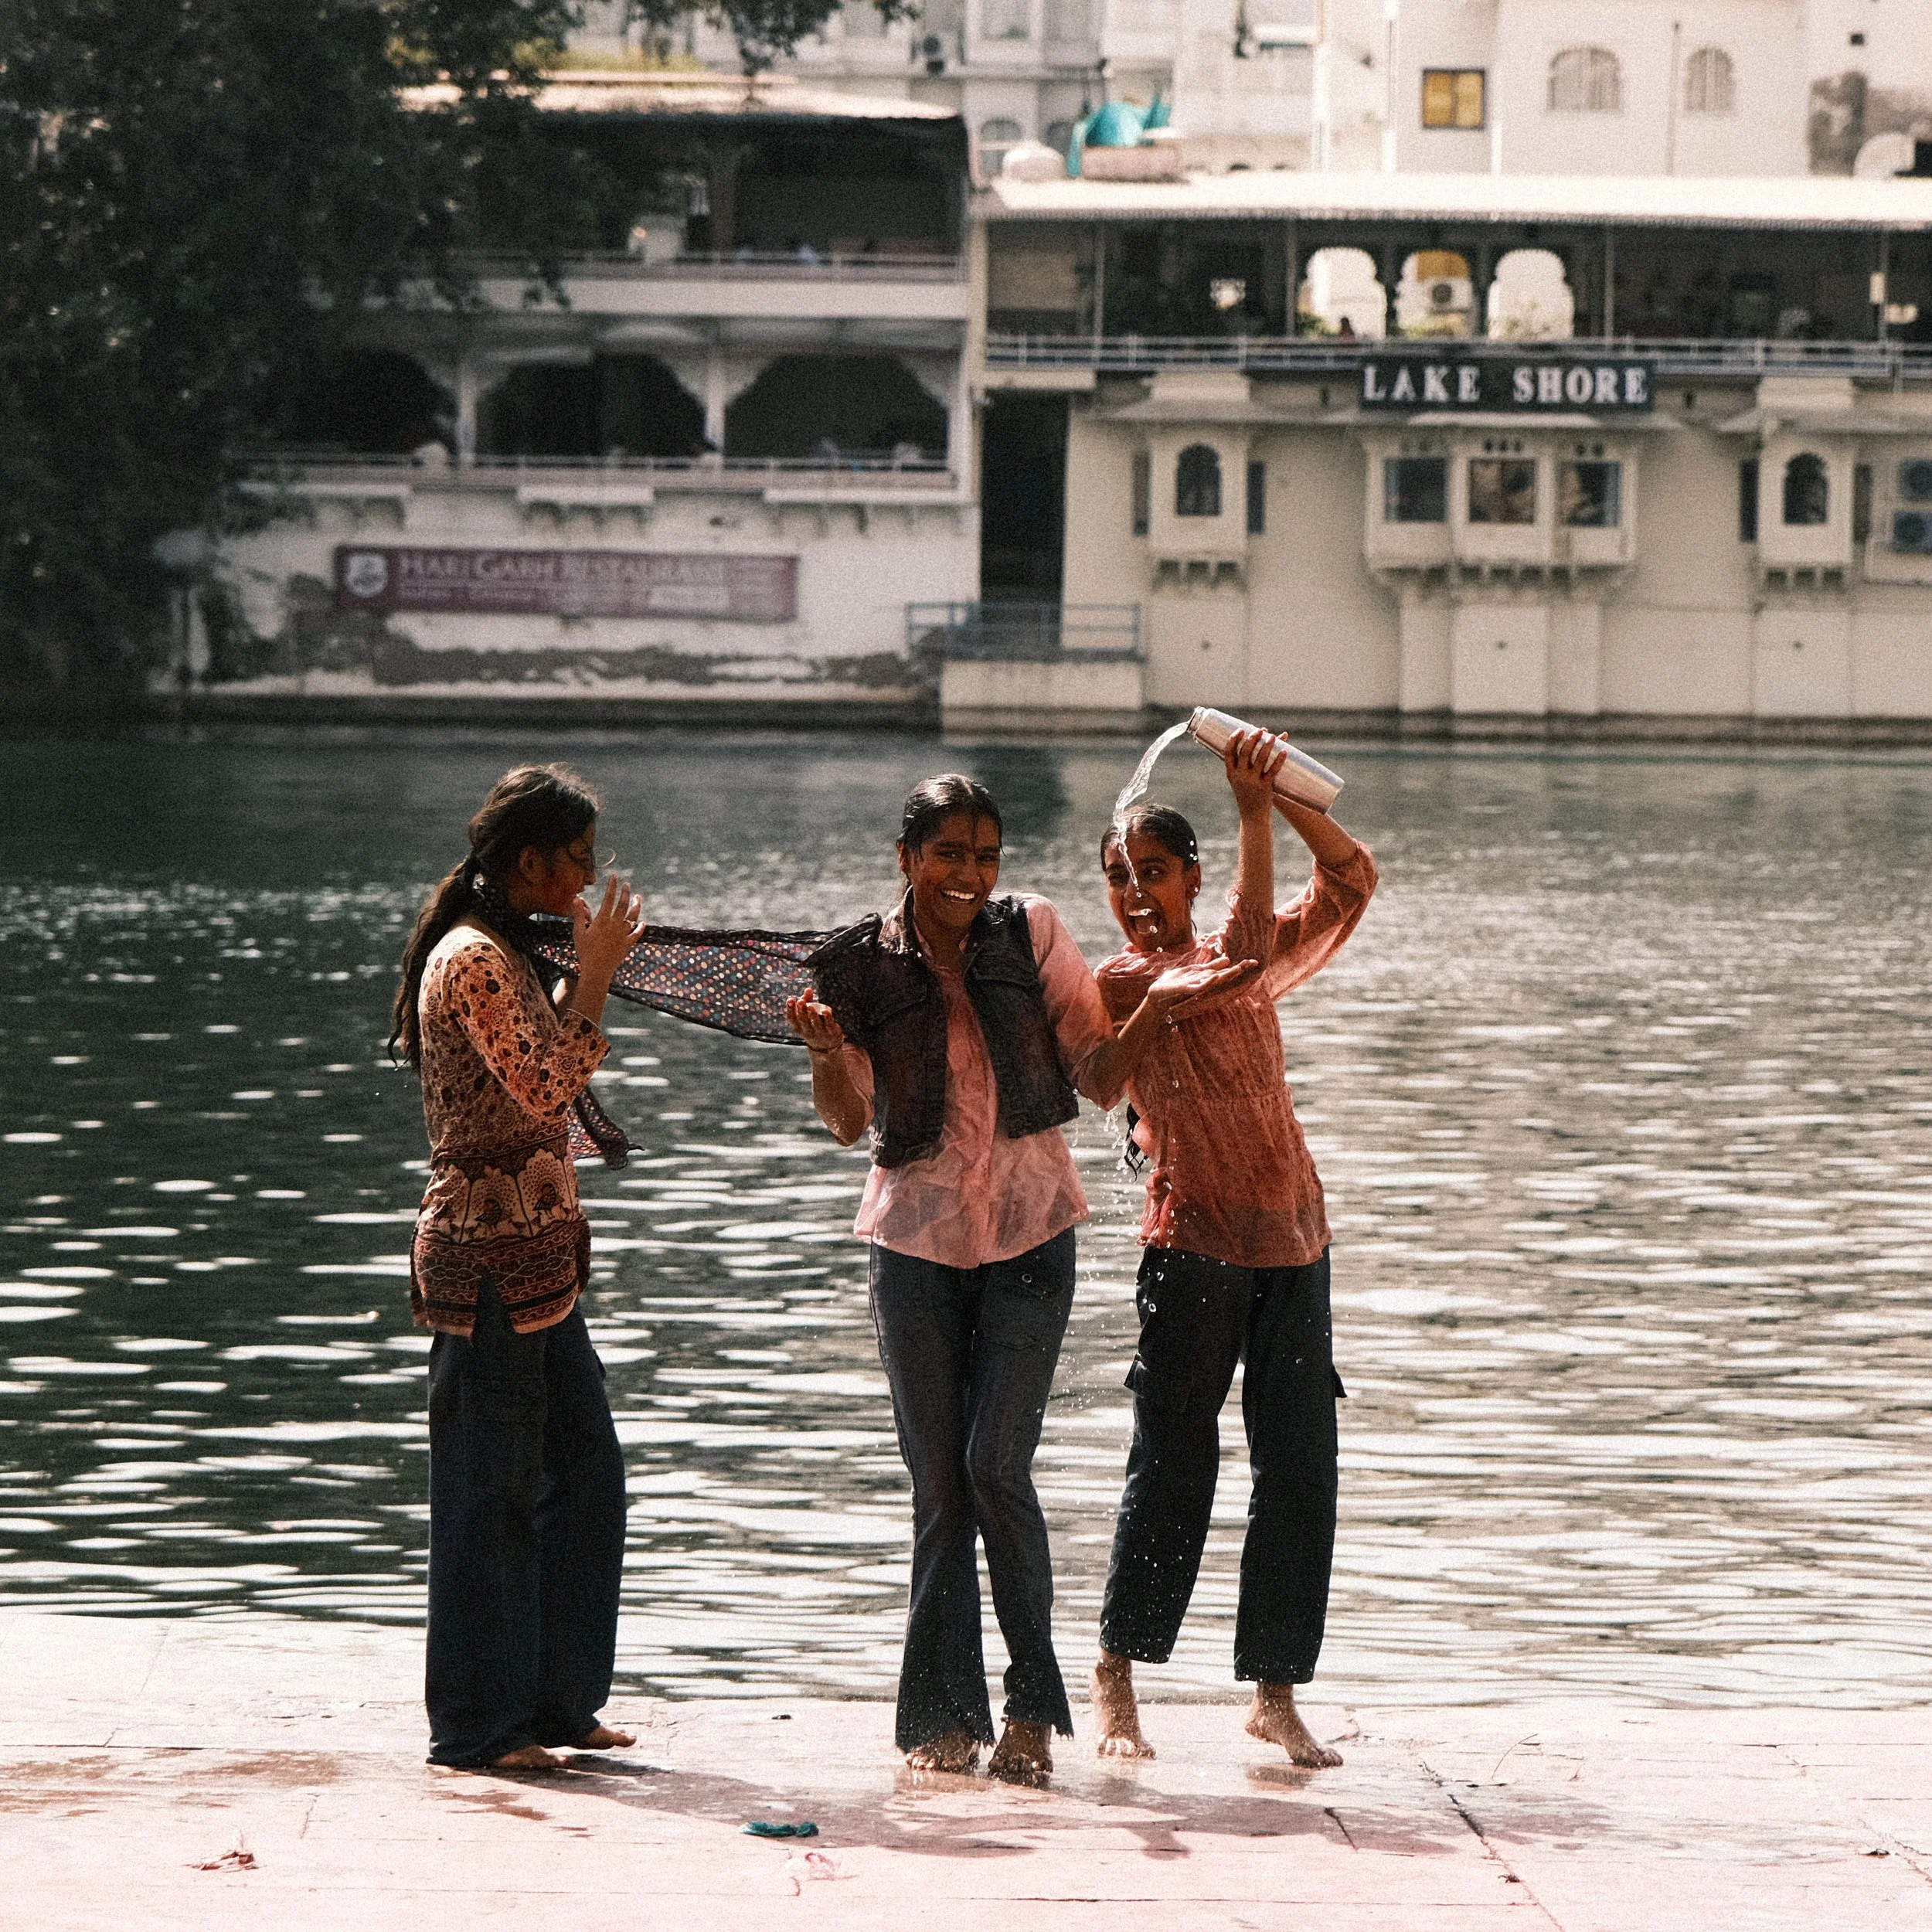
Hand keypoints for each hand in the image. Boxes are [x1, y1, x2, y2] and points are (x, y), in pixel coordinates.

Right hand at [571, 875, 645, 985]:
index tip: (614, 876)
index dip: (612, 886)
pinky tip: (642, 922)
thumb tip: (576, 898)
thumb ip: (579, 914)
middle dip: (626, 892)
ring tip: (638, 897)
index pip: (609, 899)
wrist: (596, 970)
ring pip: (633, 917)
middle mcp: (614, 926)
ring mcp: (622, 935)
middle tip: (627, 884)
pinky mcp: (627, 944)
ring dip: (637, 906)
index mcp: (602, 921)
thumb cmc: (584, 951)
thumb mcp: (578, 932)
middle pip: (623, 905)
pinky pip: (636, 934)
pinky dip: (640, 927)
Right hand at [786, 990, 846, 1055]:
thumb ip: (808, 1001)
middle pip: (803, 1021)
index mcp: (799, 1026)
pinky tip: (825, 1011)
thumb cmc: (814, 1025)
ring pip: (815, 1024)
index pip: (792, 1019)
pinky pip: (829, 1025)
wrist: (826, 1045)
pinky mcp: (831, 1032)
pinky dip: (827, 1018)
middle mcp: (807, 1031)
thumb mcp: (808, 1014)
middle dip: (801, 1011)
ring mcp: (820, 1032)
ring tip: (810, 1006)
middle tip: (800, 1001)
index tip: (790, 999)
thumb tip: (808, 989)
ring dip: (812, 1015)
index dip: (790, 1010)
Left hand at [1145, 954, 1262, 1020]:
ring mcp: (1198, 988)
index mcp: (1209, 978)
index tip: (1254, 960)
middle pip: (1226, 976)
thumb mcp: (1195, 971)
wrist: (1159, 995)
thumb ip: (1211, 967)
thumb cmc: (1176, 984)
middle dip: (1239, 969)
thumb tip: (1228, 960)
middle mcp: (1206, 984)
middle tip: (1254, 963)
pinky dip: (1208, 981)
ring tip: (1239, 968)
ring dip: (1227, 975)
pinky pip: (1200, 987)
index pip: (1228, 971)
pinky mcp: (1188, 990)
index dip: (1241, 966)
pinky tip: (1215, 976)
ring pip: (1216, 981)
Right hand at [1224, 727, 1286, 816]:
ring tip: (1274, 737)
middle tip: (1261, 730)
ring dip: (1267, 745)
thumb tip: (1250, 750)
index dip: (1234, 739)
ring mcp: (1252, 782)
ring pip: (1260, 759)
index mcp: (1231, 773)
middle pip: (1245, 752)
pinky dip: (1279, 759)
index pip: (1228, 752)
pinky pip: (1273, 770)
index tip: (1241, 729)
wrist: (1252, 816)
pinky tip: (1284, 751)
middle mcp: (1240, 776)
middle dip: (1253, 738)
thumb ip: (1242, 764)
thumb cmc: (1247, 794)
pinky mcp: (1265, 787)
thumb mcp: (1239, 780)